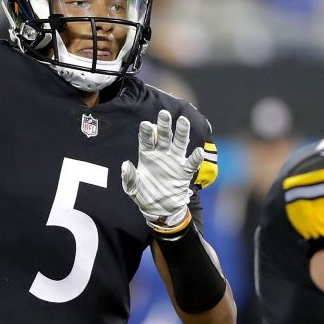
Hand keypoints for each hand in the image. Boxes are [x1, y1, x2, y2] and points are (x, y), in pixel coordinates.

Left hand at [121, 110, 203, 230]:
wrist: (160, 209)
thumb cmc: (144, 195)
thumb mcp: (132, 188)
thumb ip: (129, 177)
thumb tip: (125, 165)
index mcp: (147, 156)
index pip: (146, 141)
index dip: (147, 133)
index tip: (146, 124)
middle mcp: (161, 155)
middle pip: (164, 137)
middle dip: (164, 125)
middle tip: (164, 114)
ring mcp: (174, 161)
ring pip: (179, 144)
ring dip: (181, 133)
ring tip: (183, 121)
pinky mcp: (184, 172)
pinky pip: (191, 163)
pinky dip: (195, 158)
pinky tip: (198, 151)